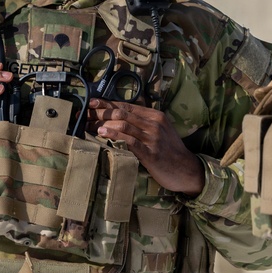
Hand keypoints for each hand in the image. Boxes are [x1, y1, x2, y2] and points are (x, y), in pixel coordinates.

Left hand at [88, 99, 204, 196]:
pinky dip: (114, 134)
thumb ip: (144, 123)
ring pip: (123, 124)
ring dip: (103, 123)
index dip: (107, 103)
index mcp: (155, 116)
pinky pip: (129, 140)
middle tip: (84, 115)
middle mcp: (153, 124)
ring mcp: (152, 138)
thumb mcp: (161, 131)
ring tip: (88, 124)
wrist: (187, 169)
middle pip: (122, 113)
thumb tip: (120, 118)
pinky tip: (102, 133)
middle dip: (100, 112)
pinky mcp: (150, 153)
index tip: (91, 103)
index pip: (126, 105)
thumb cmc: (171, 151)